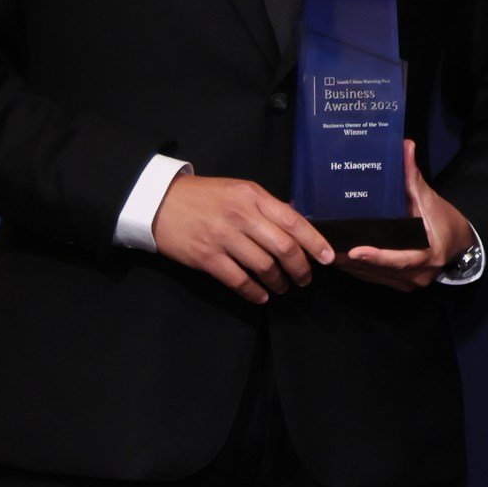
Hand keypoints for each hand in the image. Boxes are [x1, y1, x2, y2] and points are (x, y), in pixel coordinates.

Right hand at [151, 172, 335, 304]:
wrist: (159, 202)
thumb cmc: (205, 197)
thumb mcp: (239, 191)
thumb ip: (268, 207)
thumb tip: (298, 223)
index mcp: (253, 197)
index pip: (293, 222)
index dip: (315, 243)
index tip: (328, 258)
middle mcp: (241, 216)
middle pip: (283, 248)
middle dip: (301, 268)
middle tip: (305, 278)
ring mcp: (223, 237)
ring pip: (264, 266)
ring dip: (279, 282)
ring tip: (284, 287)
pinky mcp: (206, 257)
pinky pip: (239, 280)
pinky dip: (254, 292)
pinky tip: (262, 296)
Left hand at [336, 142, 479, 291]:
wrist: (461, 244)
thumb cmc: (446, 221)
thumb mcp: (430, 200)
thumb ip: (413, 177)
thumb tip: (404, 147)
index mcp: (428, 256)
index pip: (400, 260)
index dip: (377, 257)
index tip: (355, 251)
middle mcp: (416, 275)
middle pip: (378, 270)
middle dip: (350, 258)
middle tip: (323, 244)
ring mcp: (407, 283)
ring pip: (371, 275)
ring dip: (347, 264)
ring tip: (322, 248)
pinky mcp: (398, 283)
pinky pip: (371, 277)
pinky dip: (354, 267)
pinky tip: (336, 255)